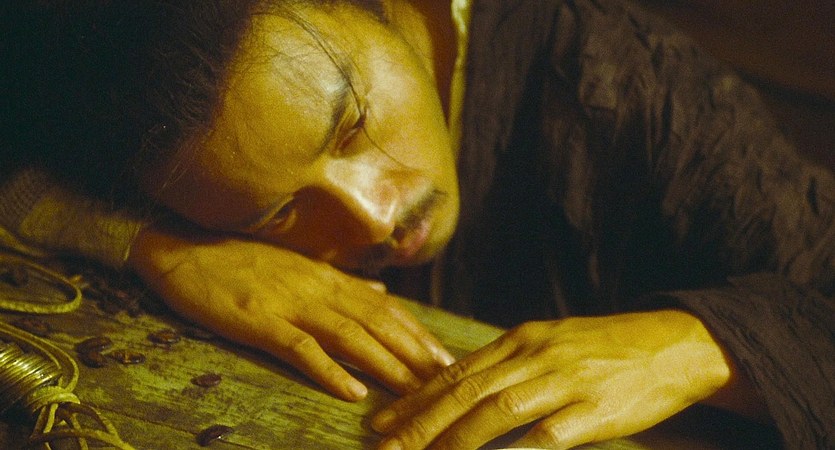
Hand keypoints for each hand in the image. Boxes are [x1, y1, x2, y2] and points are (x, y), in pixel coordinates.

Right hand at [127, 224, 454, 400]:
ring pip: (349, 335)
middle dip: (413, 351)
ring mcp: (289, 303)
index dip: (416, 332)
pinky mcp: (260, 321)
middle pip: (376, 322)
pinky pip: (300, 348)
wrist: (183, 246)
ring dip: (385, 363)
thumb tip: (381, 289)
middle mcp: (318, 288)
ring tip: (413, 389)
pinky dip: (329, 369)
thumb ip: (342, 282)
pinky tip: (352, 390)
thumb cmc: (240, 259)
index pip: (384, 306)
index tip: (443, 357)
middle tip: (444, 379)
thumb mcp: (298, 266)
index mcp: (328, 277)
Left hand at [372, 311, 732, 448]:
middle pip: (466, 390)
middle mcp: (536, 356)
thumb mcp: (552, 341)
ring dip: (455, 439)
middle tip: (384, 444)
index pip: (457, 370)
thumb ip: (511, 363)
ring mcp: (566, 381)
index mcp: (522, 339)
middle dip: (419, 421)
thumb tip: (465, 386)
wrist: (673, 343)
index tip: (383, 418)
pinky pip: (549, 434)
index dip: (416, 397)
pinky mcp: (595, 409)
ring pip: (497, 411)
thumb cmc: (608, 346)